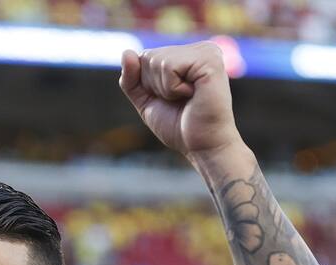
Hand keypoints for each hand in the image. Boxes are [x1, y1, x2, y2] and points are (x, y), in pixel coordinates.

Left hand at [119, 42, 243, 164]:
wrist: (202, 146)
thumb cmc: (179, 125)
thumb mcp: (146, 101)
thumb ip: (131, 78)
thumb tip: (126, 51)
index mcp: (187, 54)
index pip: (144, 58)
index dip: (148, 85)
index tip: (171, 99)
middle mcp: (198, 48)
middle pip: (148, 57)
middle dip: (155, 86)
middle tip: (180, 100)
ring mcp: (206, 51)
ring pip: (157, 60)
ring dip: (165, 89)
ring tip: (188, 97)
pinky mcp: (209, 59)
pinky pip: (169, 66)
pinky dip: (172, 88)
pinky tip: (193, 94)